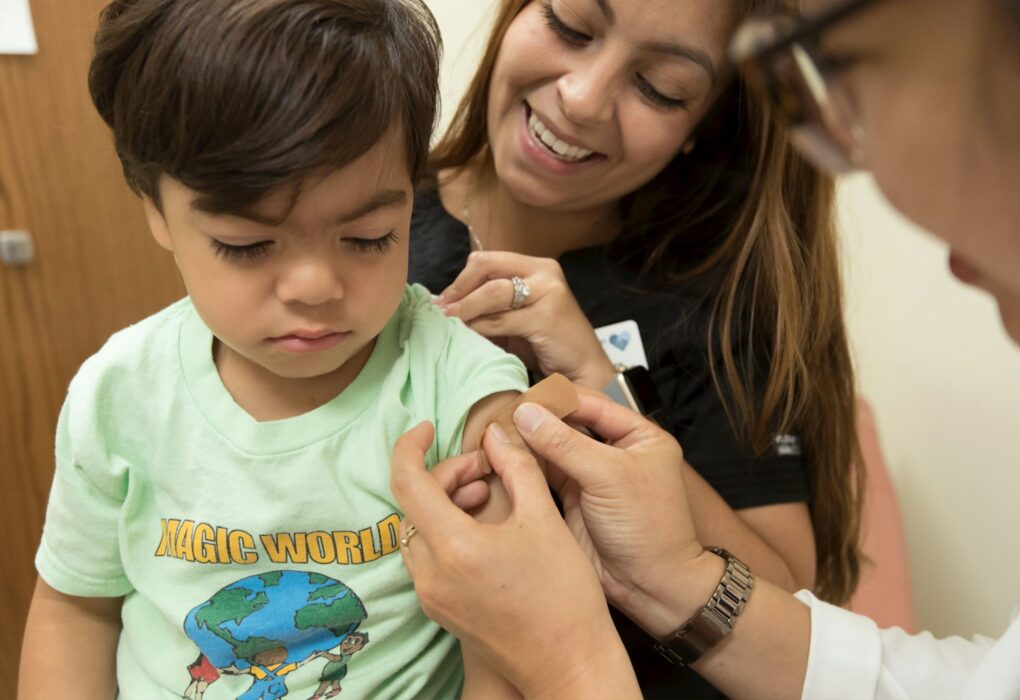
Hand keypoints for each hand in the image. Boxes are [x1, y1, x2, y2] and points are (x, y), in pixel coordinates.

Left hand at [391, 421, 630, 697]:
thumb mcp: (544, 518)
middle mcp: (431, 574)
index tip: (427, 427)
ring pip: (418, 530)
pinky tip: (483, 527)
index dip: (410, 446)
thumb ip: (516, 467)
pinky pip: (428, 556)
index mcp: (453, 547)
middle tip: (486, 468)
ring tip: (488, 494)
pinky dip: (446, 531)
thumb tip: (495, 434)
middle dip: (446, 475)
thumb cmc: (564, 595)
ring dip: (445, 503)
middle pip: (414, 504)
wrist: (569, 664)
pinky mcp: (440, 610)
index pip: (406, 482)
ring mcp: (432, 596)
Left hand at [436, 251, 614, 387]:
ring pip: (491, 293)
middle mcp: (545, 272)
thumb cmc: (548, 345)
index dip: (461, 279)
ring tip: (447, 323)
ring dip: (464, 310)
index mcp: (537, 266)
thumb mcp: (517, 318)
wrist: (584, 369)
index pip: (488, 260)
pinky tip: (467, 337)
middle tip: (440, 311)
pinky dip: (478, 327)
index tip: (443, 300)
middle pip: (486, 269)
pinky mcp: (546, 316)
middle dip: (458, 291)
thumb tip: (448, 306)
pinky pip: (500, 320)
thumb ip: (492, 306)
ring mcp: (548, 292)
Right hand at [511, 388, 705, 615]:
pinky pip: (546, 474)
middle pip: (570, 424)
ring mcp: (593, 476)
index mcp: (639, 436)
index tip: (523, 399)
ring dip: (528, 443)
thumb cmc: (648, 529)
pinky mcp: (574, 499)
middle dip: (539, 421)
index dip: (557, 401)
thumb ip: (565, 443)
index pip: (592, 404)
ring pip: (554, 449)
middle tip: (503, 416)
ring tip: (497, 434)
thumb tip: (526, 413)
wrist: (651, 586)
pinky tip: (503, 458)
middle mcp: (616, 451)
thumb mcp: (608, 476)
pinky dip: (526, 466)